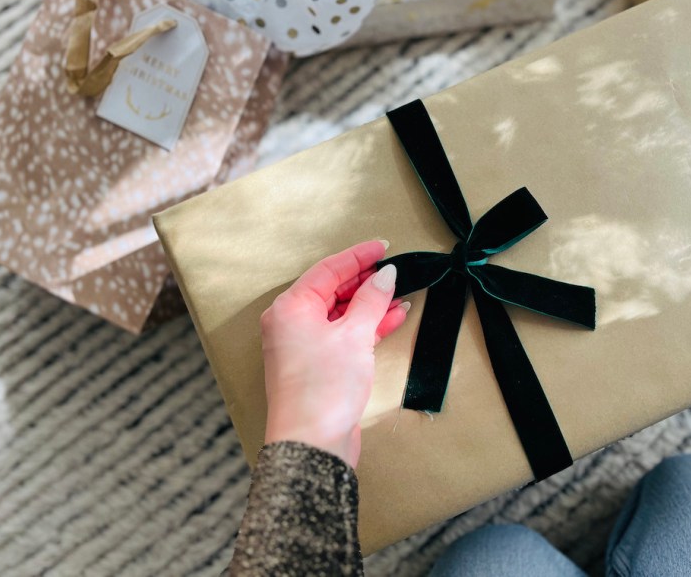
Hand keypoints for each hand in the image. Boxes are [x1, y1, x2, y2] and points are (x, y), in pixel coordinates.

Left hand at [260, 240, 409, 466]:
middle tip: (394, 270)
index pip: (328, 269)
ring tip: (400, 294)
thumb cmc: (324, 388)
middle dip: (365, 281)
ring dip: (370, 304)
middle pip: (332, 290)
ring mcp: (304, 346)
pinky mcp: (318, 366)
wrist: (313, 443)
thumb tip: (384, 276)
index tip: (383, 247)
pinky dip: (367, 326)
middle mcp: (291, 324)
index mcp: (290, 308)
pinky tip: (392, 318)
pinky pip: (344, 335)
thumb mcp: (354, 336)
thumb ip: (371, 301)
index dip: (358, 256)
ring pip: (341, 314)